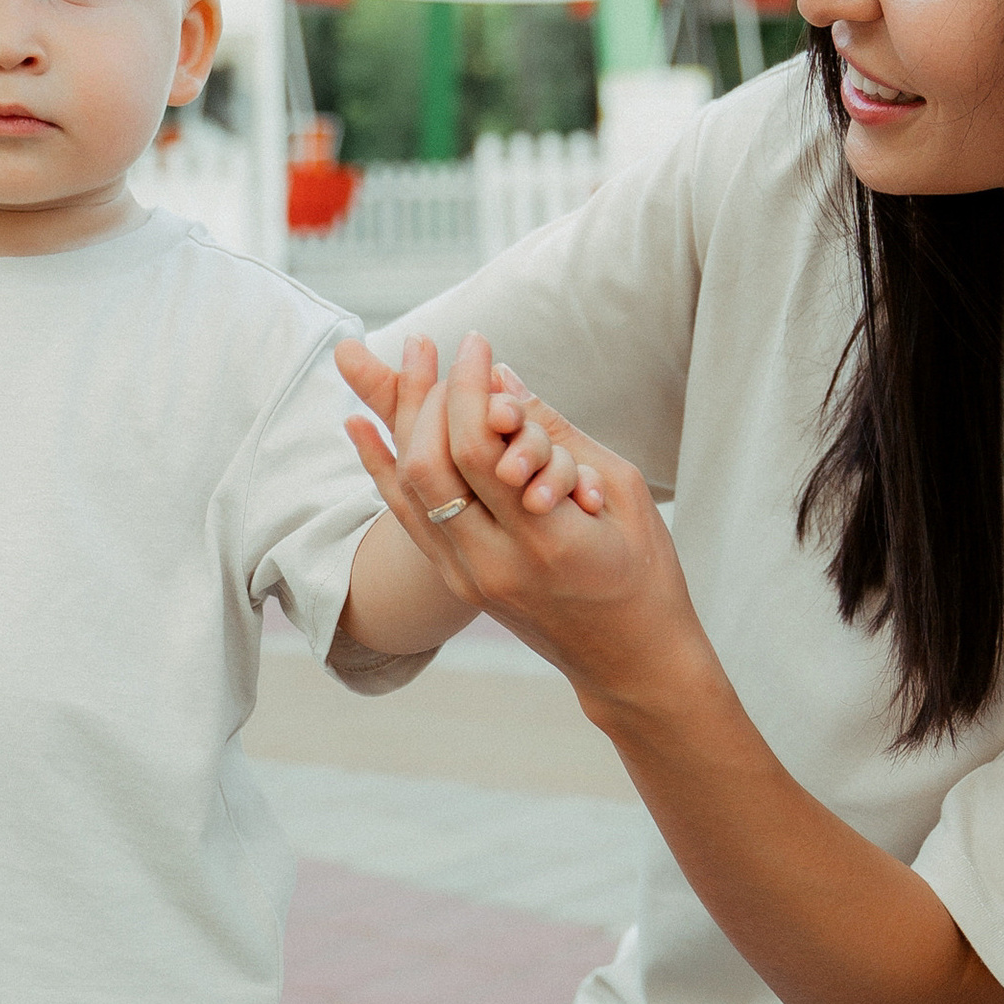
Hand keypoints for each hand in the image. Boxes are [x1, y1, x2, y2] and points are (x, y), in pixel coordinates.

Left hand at [338, 332, 701, 708]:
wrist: (630, 661)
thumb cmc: (645, 571)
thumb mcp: (624, 493)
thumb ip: (559, 435)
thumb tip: (502, 377)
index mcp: (547, 539)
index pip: (479, 449)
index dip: (468, 387)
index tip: (476, 342)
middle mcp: (494, 564)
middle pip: (430, 466)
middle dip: (429, 395)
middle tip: (438, 348)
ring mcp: (467, 580)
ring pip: (408, 491)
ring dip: (401, 421)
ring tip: (405, 364)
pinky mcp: (457, 584)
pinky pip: (404, 520)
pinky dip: (379, 469)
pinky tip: (358, 424)